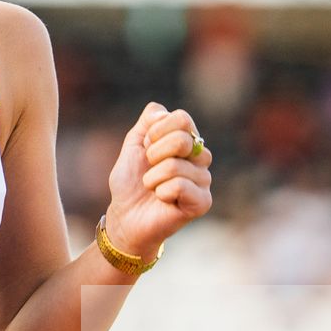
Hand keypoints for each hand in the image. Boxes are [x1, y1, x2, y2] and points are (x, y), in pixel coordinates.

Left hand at [104, 102, 214, 260]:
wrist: (126, 216)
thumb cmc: (131, 182)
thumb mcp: (133, 144)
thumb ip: (148, 121)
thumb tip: (163, 114)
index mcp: (187, 140)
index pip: (182, 118)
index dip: (156, 131)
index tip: (146, 148)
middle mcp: (200, 157)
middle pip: (182, 139)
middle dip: (154, 154)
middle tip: (149, 168)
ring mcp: (204, 179)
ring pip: (176, 165)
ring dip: (153, 177)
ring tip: (152, 187)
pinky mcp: (203, 201)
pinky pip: (180, 186)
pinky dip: (161, 191)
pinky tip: (162, 199)